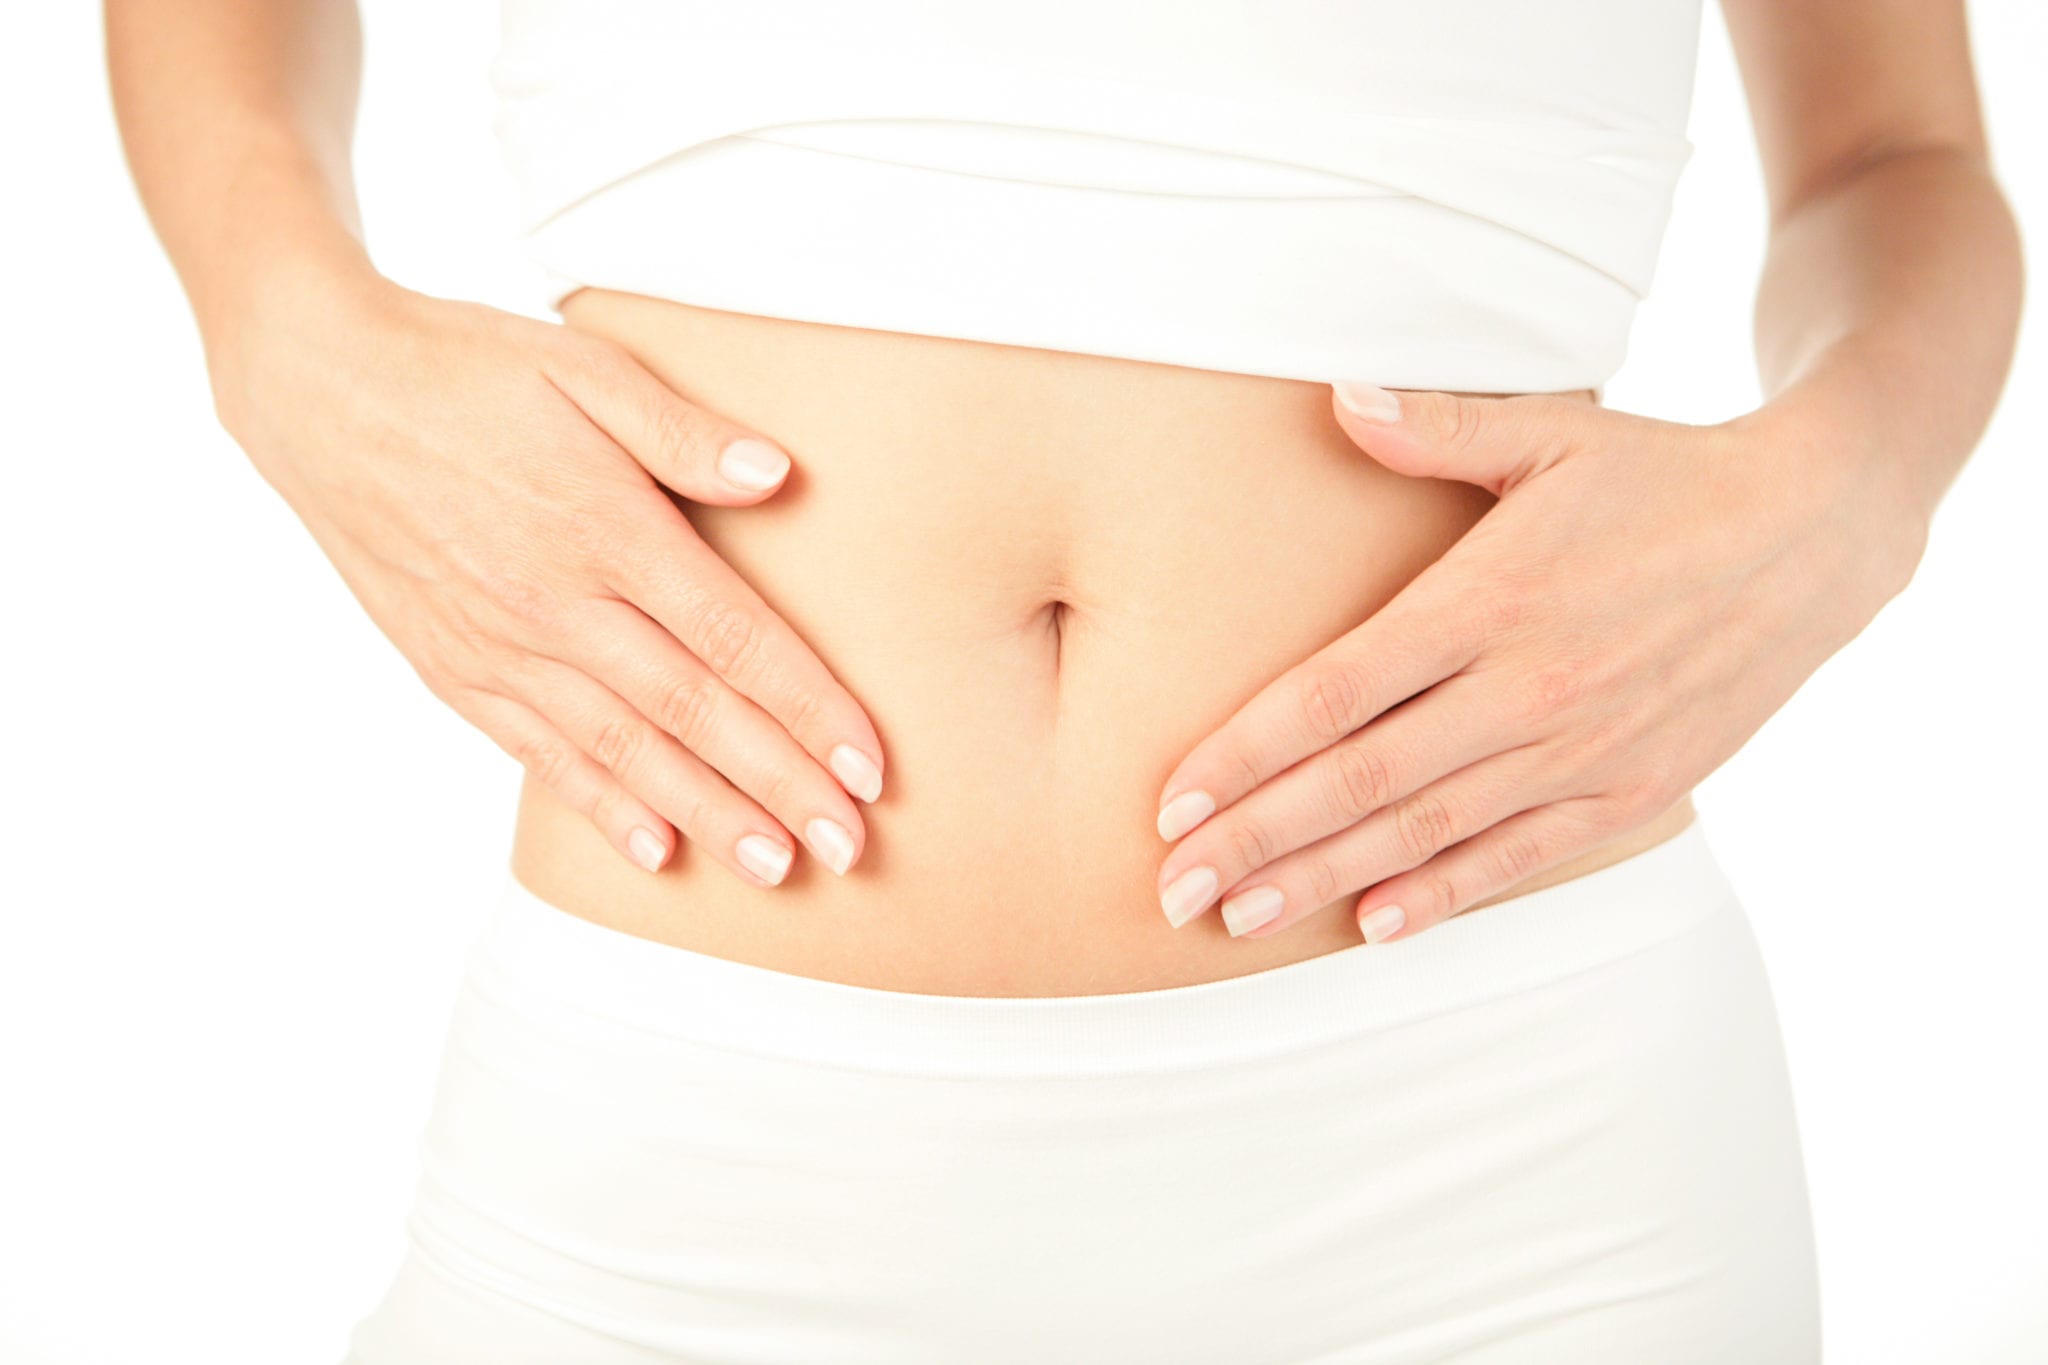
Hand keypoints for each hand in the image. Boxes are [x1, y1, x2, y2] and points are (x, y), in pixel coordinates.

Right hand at [210, 271, 884, 885]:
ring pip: (622, 751)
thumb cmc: (465, 367)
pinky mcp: (454, 669)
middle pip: (693, 713)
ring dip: (706, 815)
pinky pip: (539, 754)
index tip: (872, 768)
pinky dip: (599, 806)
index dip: (810, 709)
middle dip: (780, 787)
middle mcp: (556, 602)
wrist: (319, 390)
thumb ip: (682, 429)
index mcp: (605, 526)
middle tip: (852, 852)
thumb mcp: (581, 363)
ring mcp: (499, 645)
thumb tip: (781, 477)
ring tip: (776, 867)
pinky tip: (654, 851)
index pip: (734, 639)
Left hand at [1153, 381, 1921, 942]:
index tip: (1173, 798)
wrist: (1815, 536)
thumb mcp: (1555, 432)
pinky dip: (1443, 895)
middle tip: (1172, 887)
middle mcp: (1525, 689)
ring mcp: (1579, 751)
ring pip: (1425, 834)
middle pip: (1359, 782)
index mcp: (1488, 600)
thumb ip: (1439, 427)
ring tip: (1239, 919)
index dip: (1245, 754)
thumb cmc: (1663, 478)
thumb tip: (1340, 397)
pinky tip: (1373, 926)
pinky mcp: (1630, 792)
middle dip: (1257, 840)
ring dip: (1324, 880)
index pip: (1333, 693)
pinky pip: (1517, 857)